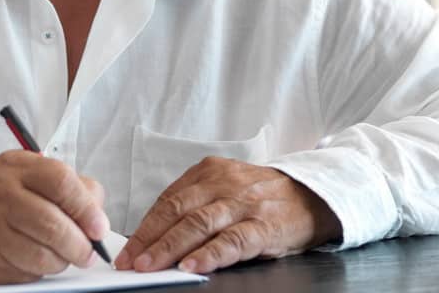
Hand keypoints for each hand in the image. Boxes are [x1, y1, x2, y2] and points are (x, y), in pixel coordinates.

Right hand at [0, 150, 109, 283]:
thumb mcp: (33, 172)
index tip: (99, 227)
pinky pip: (26, 273)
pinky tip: (39, 259)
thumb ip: (70, 187)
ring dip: (62, 261)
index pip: (60, 182)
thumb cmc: (3, 194)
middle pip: (51, 224)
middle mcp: (1, 194)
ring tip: (65, 255)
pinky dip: (41, 271)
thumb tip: (97, 215)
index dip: (86, 208)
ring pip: (40, 255)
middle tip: (88, 251)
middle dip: (79, 244)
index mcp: (18, 167)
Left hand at [115, 157, 340, 274]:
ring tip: (152, 265)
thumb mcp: (226, 186)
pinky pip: (232, 241)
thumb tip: (155, 234)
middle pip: (178, 211)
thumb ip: (195, 203)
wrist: (311, 195)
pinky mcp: (263, 226)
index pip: (168, 201)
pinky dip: (210, 254)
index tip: (128, 250)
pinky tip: (193, 266)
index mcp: (208, 173)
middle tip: (132, 261)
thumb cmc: (261, 196)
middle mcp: (223, 184)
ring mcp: (243, 204)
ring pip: (199, 224)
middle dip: (150, 239)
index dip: (145, 227)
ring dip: (171, 247)